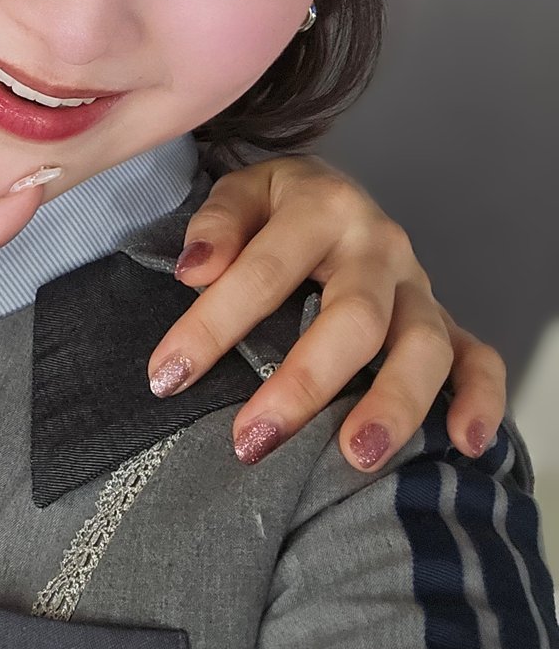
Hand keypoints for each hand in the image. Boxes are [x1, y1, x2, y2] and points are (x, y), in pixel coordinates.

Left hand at [145, 155, 505, 468]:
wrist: (333, 193)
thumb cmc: (277, 206)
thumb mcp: (240, 191)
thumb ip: (215, 224)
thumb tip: (193, 270)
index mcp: (322, 206)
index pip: (264, 271)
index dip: (212, 325)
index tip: (167, 376)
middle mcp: (380, 245)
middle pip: (354, 318)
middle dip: (303, 384)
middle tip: (251, 439)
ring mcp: (419, 286)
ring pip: (425, 346)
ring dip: (393, 404)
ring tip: (354, 457)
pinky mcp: (446, 320)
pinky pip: (479, 358)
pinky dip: (481, 400)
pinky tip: (464, 443)